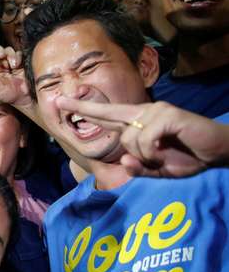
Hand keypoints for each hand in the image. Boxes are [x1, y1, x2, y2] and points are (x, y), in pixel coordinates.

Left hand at [0, 43, 31, 107]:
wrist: (22, 98)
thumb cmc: (6, 96)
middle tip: (2, 55)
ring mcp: (9, 63)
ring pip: (8, 50)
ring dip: (10, 55)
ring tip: (13, 66)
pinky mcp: (19, 63)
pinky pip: (18, 54)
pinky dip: (17, 57)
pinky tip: (17, 65)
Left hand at [56, 97, 228, 177]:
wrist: (218, 153)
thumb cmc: (188, 158)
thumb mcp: (157, 170)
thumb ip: (139, 169)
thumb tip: (125, 162)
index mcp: (139, 122)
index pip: (107, 116)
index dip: (84, 110)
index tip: (61, 103)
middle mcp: (145, 112)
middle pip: (107, 111)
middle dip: (81, 107)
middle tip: (59, 100)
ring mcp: (156, 111)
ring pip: (129, 138)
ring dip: (144, 156)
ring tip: (162, 156)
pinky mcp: (167, 115)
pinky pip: (145, 139)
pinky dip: (152, 152)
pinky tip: (166, 150)